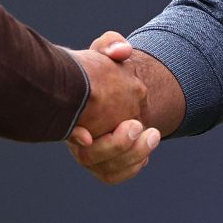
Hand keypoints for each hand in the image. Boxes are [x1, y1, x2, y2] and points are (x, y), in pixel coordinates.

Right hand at [67, 32, 160, 184]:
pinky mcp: (101, 166)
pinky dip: (131, 168)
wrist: (103, 92)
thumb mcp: (101, 52)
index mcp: (69, 113)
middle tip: (136, 125)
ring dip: (131, 155)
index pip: (69, 129)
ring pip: (106, 168)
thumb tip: (123, 51)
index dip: (76, 136)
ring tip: (153, 135)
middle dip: (116, 145)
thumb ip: (110, 45)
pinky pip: (114, 176)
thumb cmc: (98, 70)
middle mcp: (75, 138)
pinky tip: (145, 154)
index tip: (87, 136)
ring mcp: (87, 154)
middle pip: (91, 156)